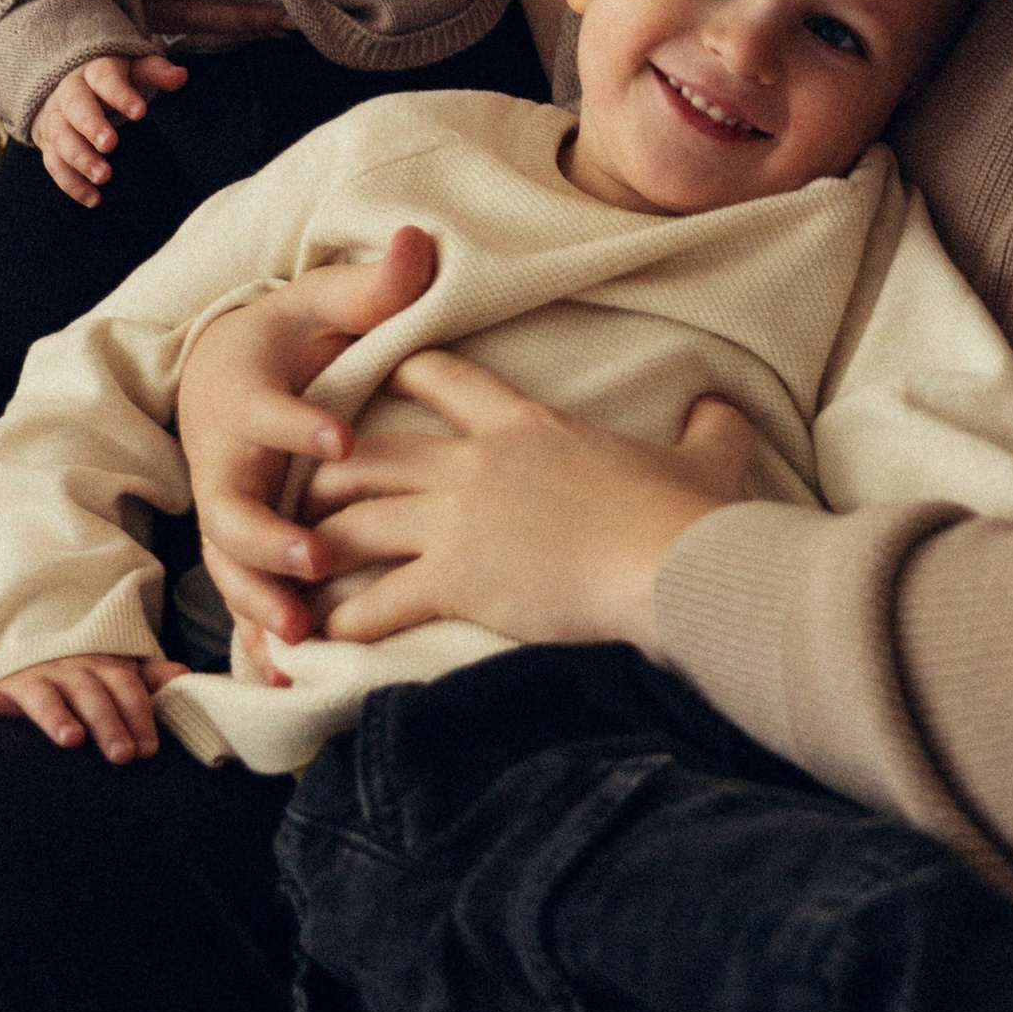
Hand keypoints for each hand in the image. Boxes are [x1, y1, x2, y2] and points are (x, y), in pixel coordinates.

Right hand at [0, 651, 188, 762]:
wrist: (40, 660)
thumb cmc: (91, 684)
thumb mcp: (120, 678)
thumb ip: (150, 680)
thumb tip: (183, 674)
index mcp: (102, 667)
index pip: (125, 686)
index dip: (139, 714)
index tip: (149, 748)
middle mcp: (68, 671)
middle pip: (90, 693)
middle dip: (108, 722)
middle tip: (122, 755)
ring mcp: (33, 681)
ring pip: (44, 695)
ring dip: (56, 715)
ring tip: (70, 739)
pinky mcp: (0, 694)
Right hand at [35, 51, 186, 208]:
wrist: (74, 89)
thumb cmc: (117, 81)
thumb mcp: (137, 71)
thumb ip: (157, 72)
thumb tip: (181, 76)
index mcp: (94, 71)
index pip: (104, 77)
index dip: (120, 94)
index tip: (141, 113)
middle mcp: (70, 93)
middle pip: (75, 105)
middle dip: (91, 125)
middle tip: (110, 145)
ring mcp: (56, 118)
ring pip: (60, 136)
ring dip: (80, 158)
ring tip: (104, 177)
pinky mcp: (49, 143)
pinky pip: (54, 163)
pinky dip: (71, 183)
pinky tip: (93, 199)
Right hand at [178, 225, 440, 650]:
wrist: (223, 371)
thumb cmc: (287, 336)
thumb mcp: (323, 303)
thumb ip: (372, 285)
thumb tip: (420, 240)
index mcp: (246, 396)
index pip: (266, 411)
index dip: (297, 424)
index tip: (339, 437)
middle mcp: (225, 460)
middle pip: (229, 507)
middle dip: (268, 538)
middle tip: (315, 560)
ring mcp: (225, 508)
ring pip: (229, 565)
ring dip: (260, 600)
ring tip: (300, 636)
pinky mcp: (236, 545)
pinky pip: (243, 598)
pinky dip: (256, 638)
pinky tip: (284, 681)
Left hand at [313, 353, 755, 656]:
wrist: (676, 563)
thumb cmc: (690, 514)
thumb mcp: (706, 457)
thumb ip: (707, 427)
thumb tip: (724, 405)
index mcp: (527, 425)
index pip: (446, 380)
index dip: (406, 374)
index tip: (379, 375)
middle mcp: (476, 464)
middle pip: (373, 453)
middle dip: (329, 468)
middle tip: (300, 486)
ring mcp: (459, 521)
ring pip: (355, 521)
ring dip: (316, 543)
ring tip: (288, 564)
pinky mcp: (454, 580)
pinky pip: (375, 601)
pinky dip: (341, 620)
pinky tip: (319, 637)